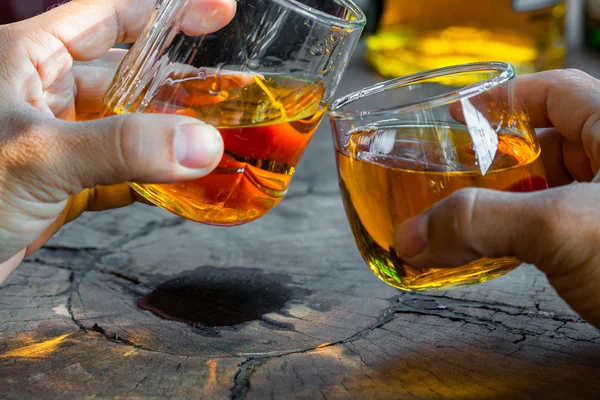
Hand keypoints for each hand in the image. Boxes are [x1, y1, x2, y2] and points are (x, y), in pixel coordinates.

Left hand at [0, 0, 236, 283]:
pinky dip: (149, 180)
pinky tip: (181, 187)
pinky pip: (117, 174)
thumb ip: (122, 147)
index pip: (108, 15)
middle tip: (232, 92)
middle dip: (180, 85)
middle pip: (128, 76)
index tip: (220, 13)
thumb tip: (204, 145)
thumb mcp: (37, 155)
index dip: (165, 11)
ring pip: (126, 129)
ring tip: (218, 141)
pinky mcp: (58, 186)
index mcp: (28, 59)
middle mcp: (43, 95)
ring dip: (168, 139)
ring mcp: (54, 143)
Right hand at [394, 70, 599, 327]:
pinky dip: (510, 241)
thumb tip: (411, 235)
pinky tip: (484, 255)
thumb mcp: (564, 227)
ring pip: (542, 193)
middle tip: (446, 175)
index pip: (553, 93)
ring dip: (494, 208)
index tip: (457, 116)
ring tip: (454, 220)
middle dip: (489, 163)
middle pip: (541, 146)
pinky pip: (546, 233)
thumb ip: (480, 222)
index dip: (501, 101)